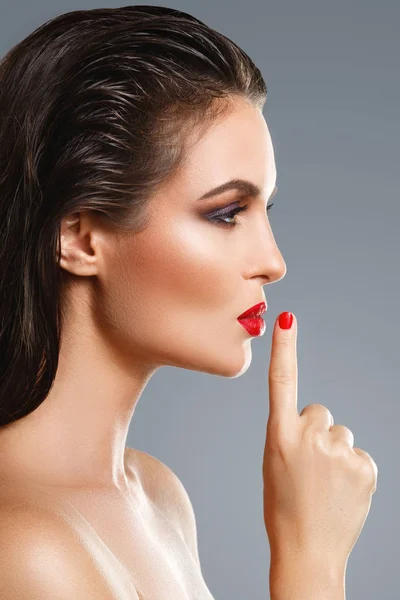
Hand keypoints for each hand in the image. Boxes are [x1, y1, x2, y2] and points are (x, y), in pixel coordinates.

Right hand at [262, 312, 377, 565]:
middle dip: (317, 432)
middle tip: (309, 466)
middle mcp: (309, 438)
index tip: (288, 320)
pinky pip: (359, 454)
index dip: (285, 349)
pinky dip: (352, 470)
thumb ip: (292, 434)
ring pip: (342, 434)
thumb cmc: (284, 506)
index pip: (282, 382)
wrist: (308, 551)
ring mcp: (339, 453)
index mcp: (279, 436)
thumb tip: (320, 420)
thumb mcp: (274, 463)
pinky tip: (342, 491)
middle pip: (320, 412)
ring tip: (325, 484)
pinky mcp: (364, 467)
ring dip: (335, 452)